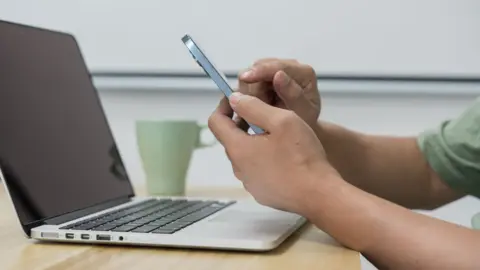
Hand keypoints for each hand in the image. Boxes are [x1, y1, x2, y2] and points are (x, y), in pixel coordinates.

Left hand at [208, 92, 339, 213]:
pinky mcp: (263, 193)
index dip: (224, 105)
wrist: (320, 195)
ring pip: (245, 154)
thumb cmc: (302, 156)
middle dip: (242, 121)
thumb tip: (234, 99)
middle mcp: (239, 168)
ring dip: (254, 140)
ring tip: (278, 133)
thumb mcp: (281, 120)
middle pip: (231, 138)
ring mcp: (250, 183)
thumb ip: (253, 106)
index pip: (215, 122)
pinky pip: (256, 169)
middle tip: (264, 111)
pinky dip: (263, 157)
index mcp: (238, 149)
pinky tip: (284, 155)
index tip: (238, 97)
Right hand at [235, 59, 320, 130]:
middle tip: (260, 109)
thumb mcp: (303, 113)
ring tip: (260, 110)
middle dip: (254, 88)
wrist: (298, 133)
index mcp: (303, 73)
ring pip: (248, 75)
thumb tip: (279, 74)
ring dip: (249, 94)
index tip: (246, 78)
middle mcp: (288, 67)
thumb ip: (293, 95)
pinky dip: (245, 96)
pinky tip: (254, 107)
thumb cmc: (303, 122)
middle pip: (258, 67)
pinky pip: (244, 84)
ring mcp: (273, 72)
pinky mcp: (261, 78)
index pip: (278, 66)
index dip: (261, 71)